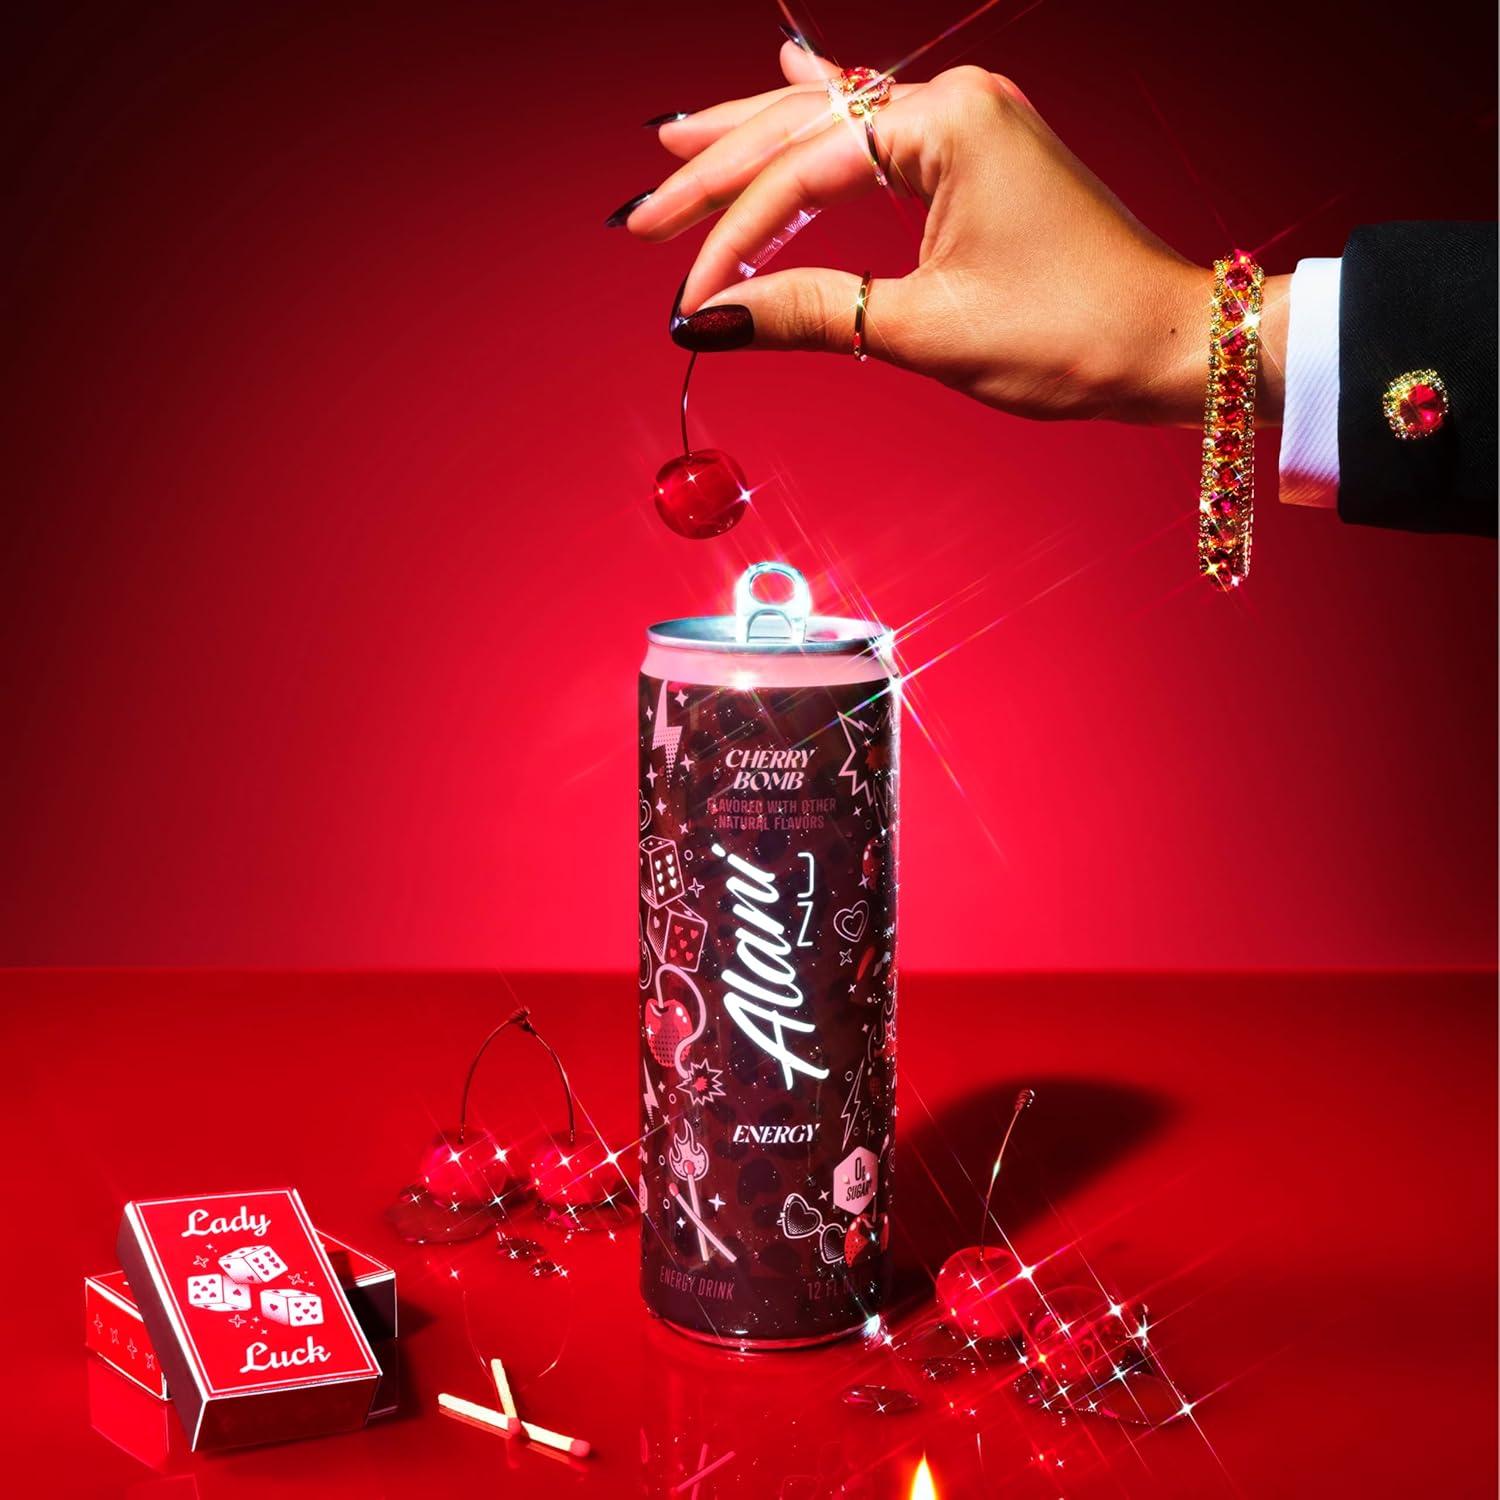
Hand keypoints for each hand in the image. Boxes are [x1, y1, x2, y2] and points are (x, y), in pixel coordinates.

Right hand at [619, 42, 1286, 425]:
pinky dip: (824, 123)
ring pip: (835, 124)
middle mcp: (957, 100)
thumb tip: (709, 322)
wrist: (1169, 344)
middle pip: (804, 130)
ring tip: (678, 139)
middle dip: (716, 172)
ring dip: (755, 141)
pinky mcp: (979, 154)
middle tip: (640, 212)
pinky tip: (789, 76)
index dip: (732, 240)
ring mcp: (970, 122)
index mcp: (948, 124)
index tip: (686, 296)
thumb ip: (809, 313)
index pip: (801, 175)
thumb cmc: (1070, 334)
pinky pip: (878, 130)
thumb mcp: (926, 329)